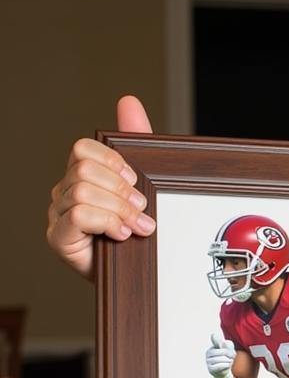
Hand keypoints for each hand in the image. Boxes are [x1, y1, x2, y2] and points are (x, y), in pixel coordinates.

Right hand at [46, 95, 155, 278]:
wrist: (135, 275)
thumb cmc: (136, 231)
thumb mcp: (141, 186)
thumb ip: (135, 145)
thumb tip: (128, 101)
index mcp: (82, 176)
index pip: (83, 149)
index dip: (113, 161)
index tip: (136, 181)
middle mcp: (64, 193)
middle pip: (84, 169)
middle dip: (121, 189)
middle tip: (142, 209)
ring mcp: (57, 216)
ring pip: (83, 191)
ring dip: (119, 209)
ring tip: (137, 226)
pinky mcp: (59, 239)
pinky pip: (77, 214)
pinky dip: (106, 221)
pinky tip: (121, 234)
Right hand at [205, 333, 235, 377]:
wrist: (224, 372)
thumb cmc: (227, 359)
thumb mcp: (230, 351)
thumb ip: (228, 345)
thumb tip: (222, 341)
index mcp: (213, 347)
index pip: (216, 341)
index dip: (220, 340)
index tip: (213, 334)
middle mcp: (208, 353)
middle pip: (223, 351)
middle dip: (230, 355)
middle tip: (232, 357)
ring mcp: (208, 361)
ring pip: (222, 359)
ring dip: (229, 361)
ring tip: (229, 362)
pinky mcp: (210, 369)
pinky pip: (220, 366)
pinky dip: (226, 366)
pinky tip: (226, 366)